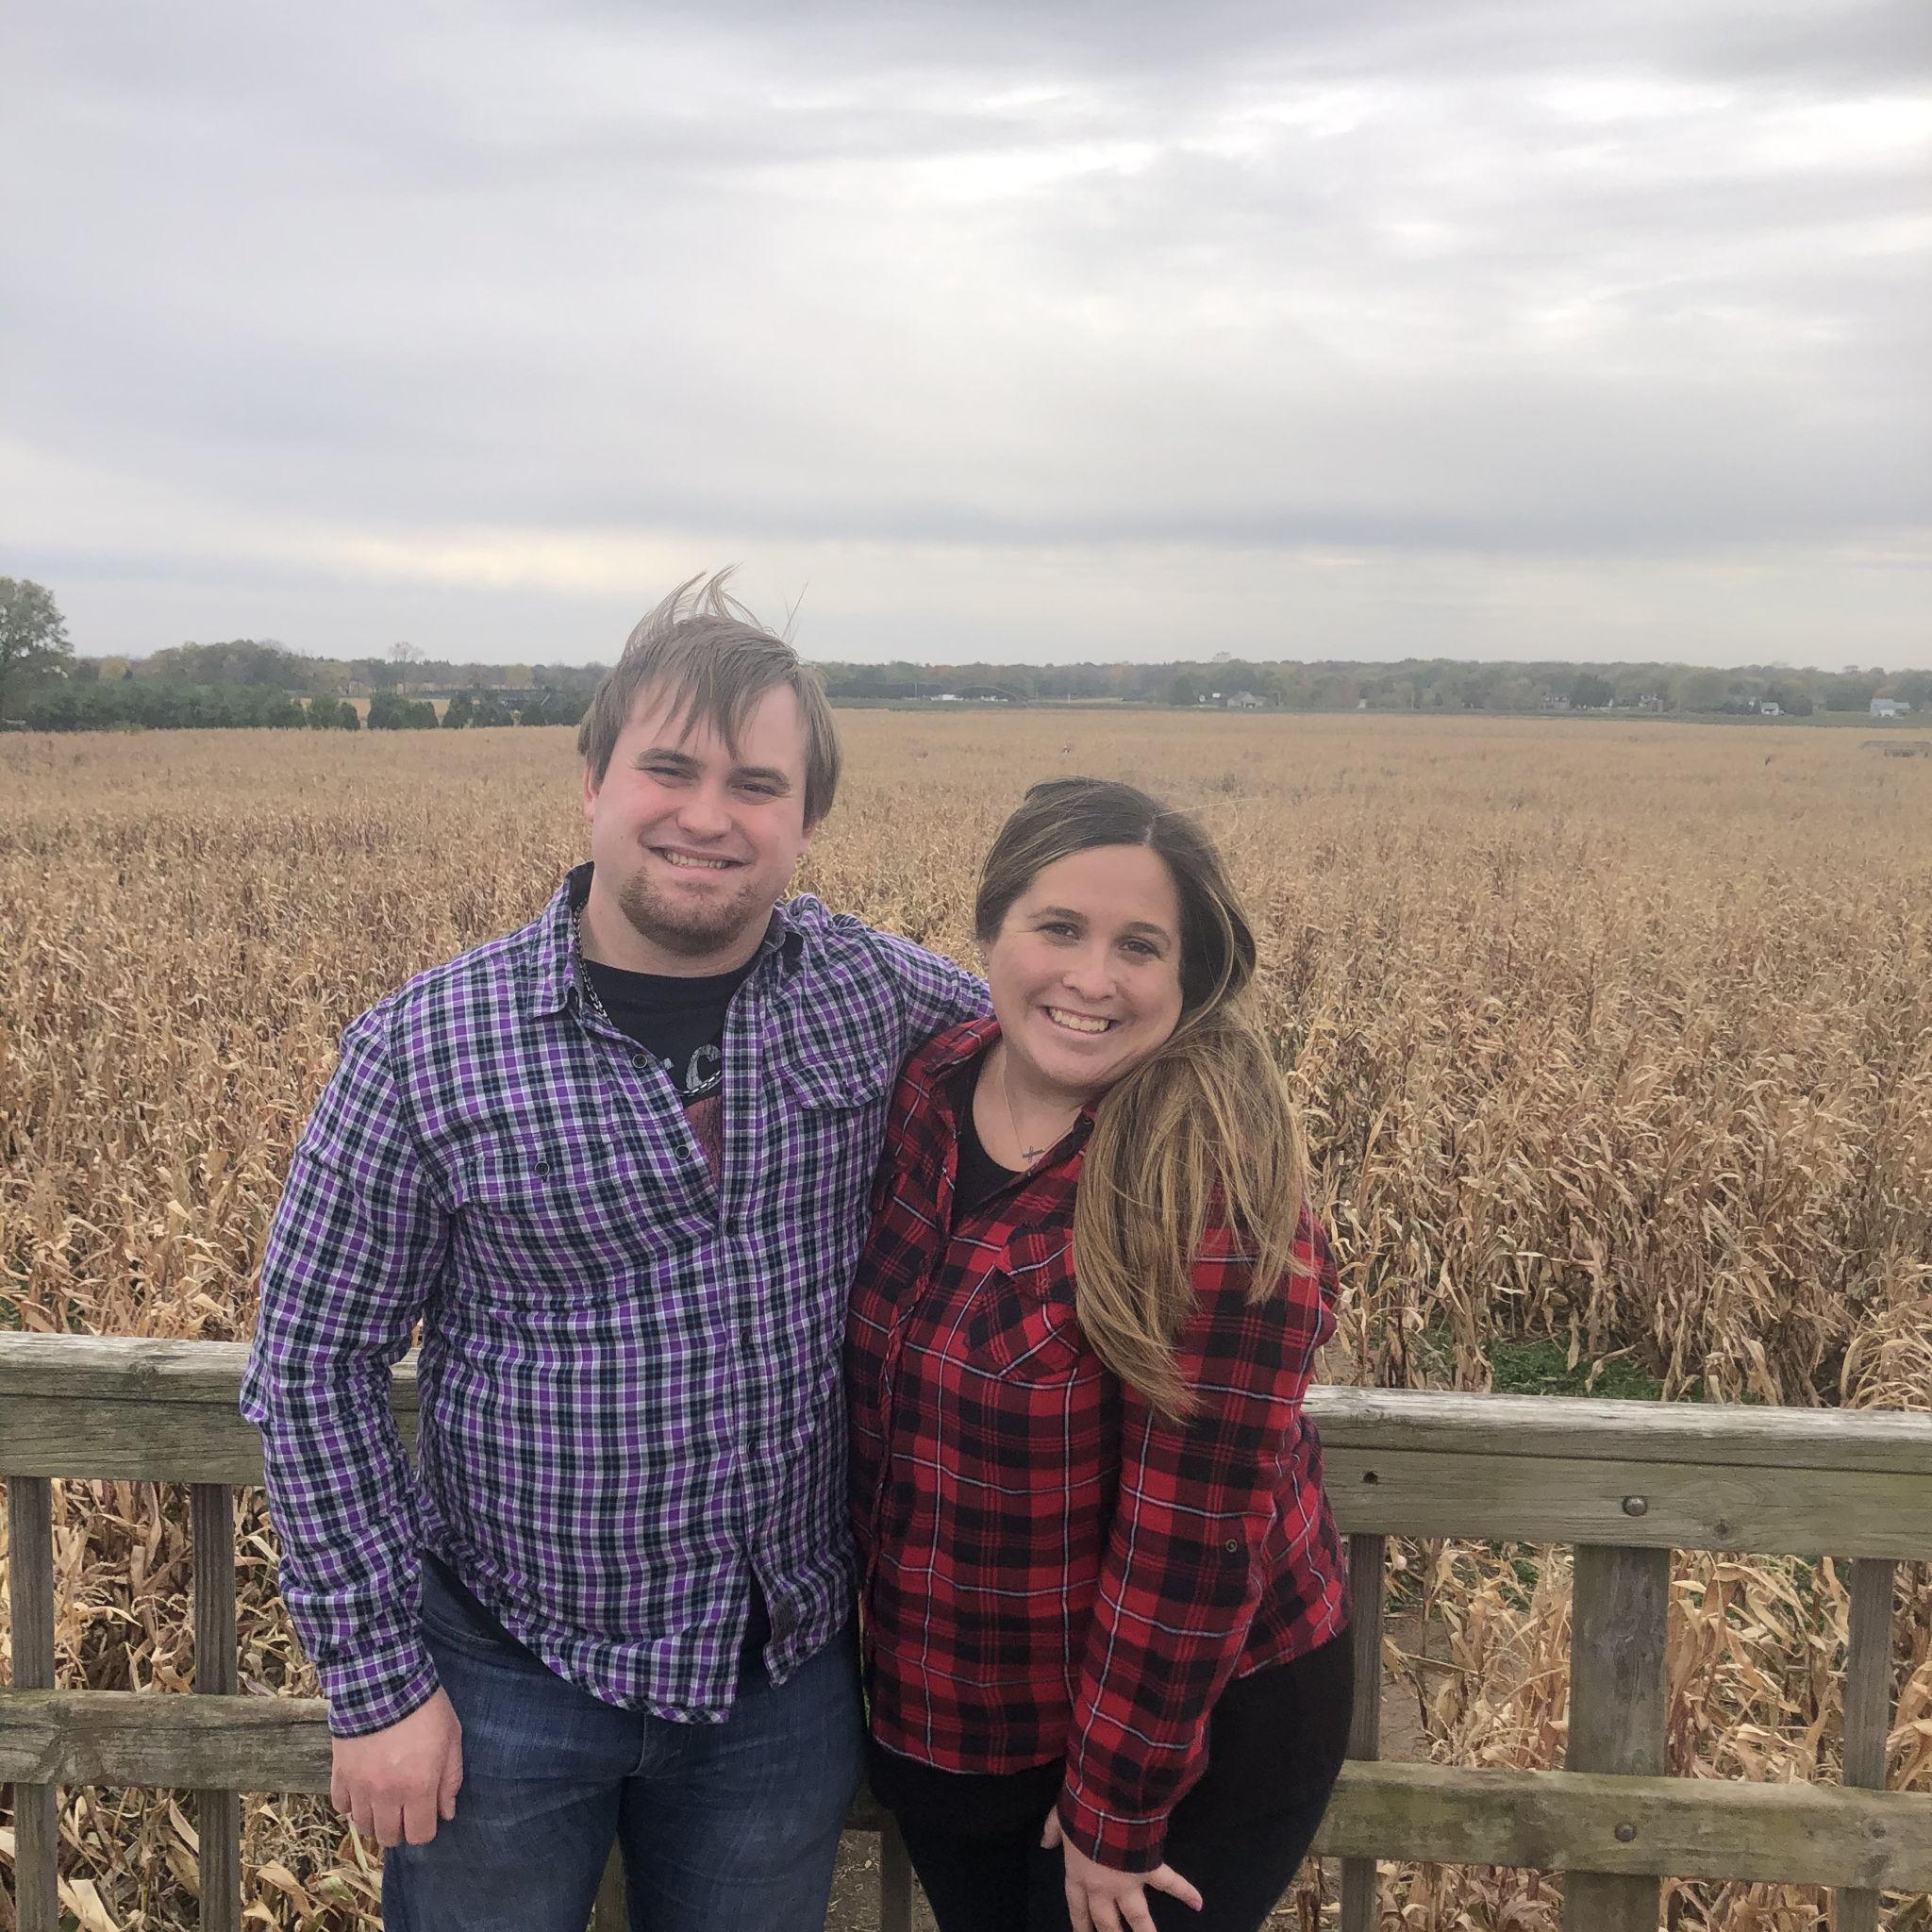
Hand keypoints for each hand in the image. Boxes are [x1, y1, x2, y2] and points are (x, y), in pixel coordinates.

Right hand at [330, 1688, 462, 1847]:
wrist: (382, 1683)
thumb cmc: (424, 1708)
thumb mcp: (451, 1738)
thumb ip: (450, 1779)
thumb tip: (446, 1813)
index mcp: (418, 1788)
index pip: (419, 1835)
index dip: (425, 1829)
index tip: (427, 1815)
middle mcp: (387, 1796)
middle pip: (388, 1837)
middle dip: (400, 1829)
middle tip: (406, 1810)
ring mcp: (360, 1788)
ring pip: (363, 1826)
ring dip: (376, 1819)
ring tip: (385, 1801)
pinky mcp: (339, 1775)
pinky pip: (341, 1806)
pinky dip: (352, 1804)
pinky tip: (363, 1789)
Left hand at [1042, 1806, 1202, 1930]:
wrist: (1105, 1803)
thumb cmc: (1079, 1812)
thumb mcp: (1059, 1819)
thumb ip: (1052, 1832)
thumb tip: (1044, 1843)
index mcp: (1078, 1876)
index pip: (1077, 1910)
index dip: (1080, 1926)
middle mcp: (1102, 1888)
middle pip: (1107, 1924)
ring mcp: (1127, 1882)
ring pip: (1137, 1917)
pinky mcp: (1149, 1869)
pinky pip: (1169, 1882)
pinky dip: (1185, 1891)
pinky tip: (1198, 1902)